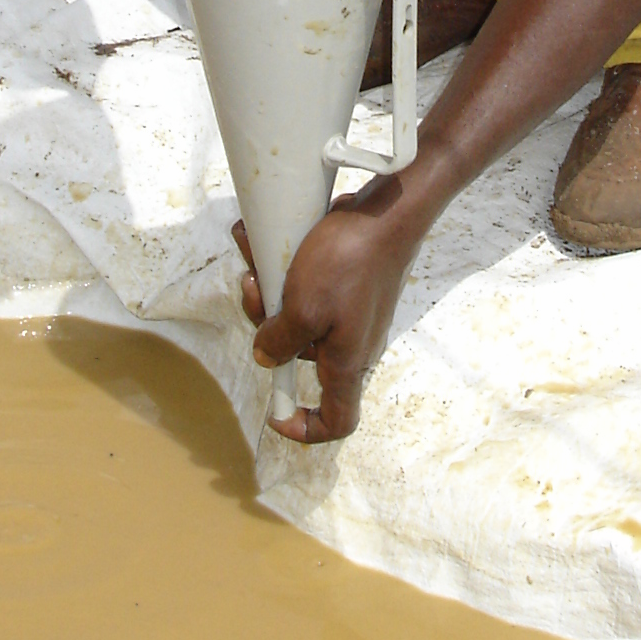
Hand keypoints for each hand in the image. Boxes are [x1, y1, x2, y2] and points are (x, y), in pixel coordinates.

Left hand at [232, 184, 418, 444]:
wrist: (387, 211)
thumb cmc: (349, 263)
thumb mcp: (304, 307)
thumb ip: (279, 340)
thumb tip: (264, 357)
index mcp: (346, 361)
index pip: (337, 420)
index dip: (306, 428)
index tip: (275, 413)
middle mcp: (350, 342)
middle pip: (299, 354)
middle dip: (266, 324)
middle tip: (253, 287)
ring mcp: (350, 310)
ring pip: (297, 313)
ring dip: (268, 287)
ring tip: (255, 256)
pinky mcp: (347, 281)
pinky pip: (307, 284)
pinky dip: (283, 266)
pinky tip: (263, 239)